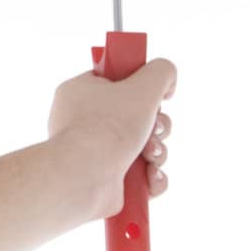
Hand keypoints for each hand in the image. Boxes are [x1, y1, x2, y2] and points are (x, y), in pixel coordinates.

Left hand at [45, 58, 176, 221]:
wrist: (85, 177)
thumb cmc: (107, 128)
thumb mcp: (144, 85)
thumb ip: (161, 71)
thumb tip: (167, 81)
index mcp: (81, 91)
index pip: (115, 81)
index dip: (139, 87)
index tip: (151, 94)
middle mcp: (83, 121)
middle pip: (135, 116)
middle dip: (156, 125)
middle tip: (154, 129)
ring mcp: (93, 151)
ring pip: (141, 147)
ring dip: (157, 152)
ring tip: (150, 156)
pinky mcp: (105, 179)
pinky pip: (138, 175)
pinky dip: (151, 177)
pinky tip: (151, 177)